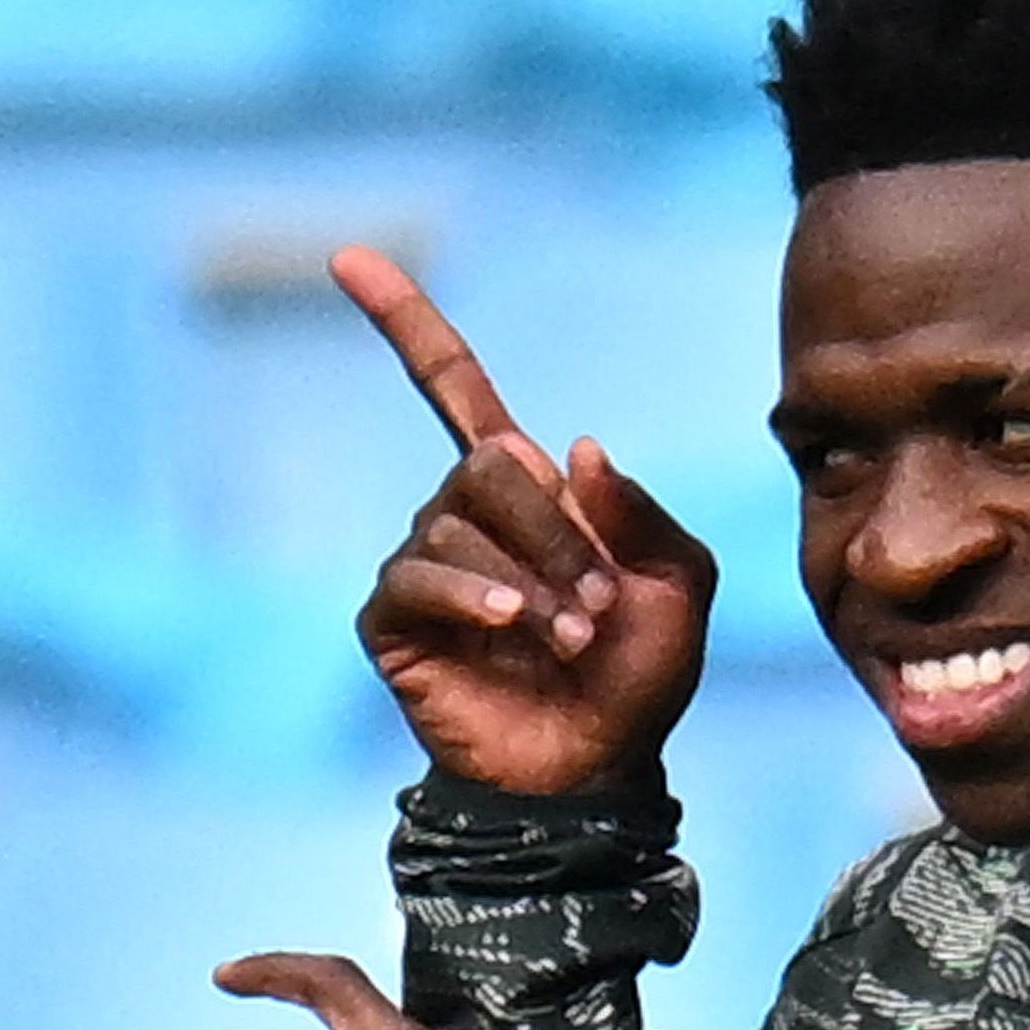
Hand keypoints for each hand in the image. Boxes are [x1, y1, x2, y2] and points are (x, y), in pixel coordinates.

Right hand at [337, 246, 714, 797]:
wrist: (593, 773)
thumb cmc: (640, 680)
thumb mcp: (682, 583)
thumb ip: (638, 511)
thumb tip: (567, 450)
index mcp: (527, 493)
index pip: (452, 386)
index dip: (404, 320)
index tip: (347, 256)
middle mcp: (462, 516)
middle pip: (487, 461)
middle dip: (553, 530)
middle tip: (596, 606)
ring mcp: (423, 567)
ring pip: (459, 522)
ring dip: (531, 581)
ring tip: (568, 639)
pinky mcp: (394, 622)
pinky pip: (416, 574)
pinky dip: (471, 593)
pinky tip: (507, 627)